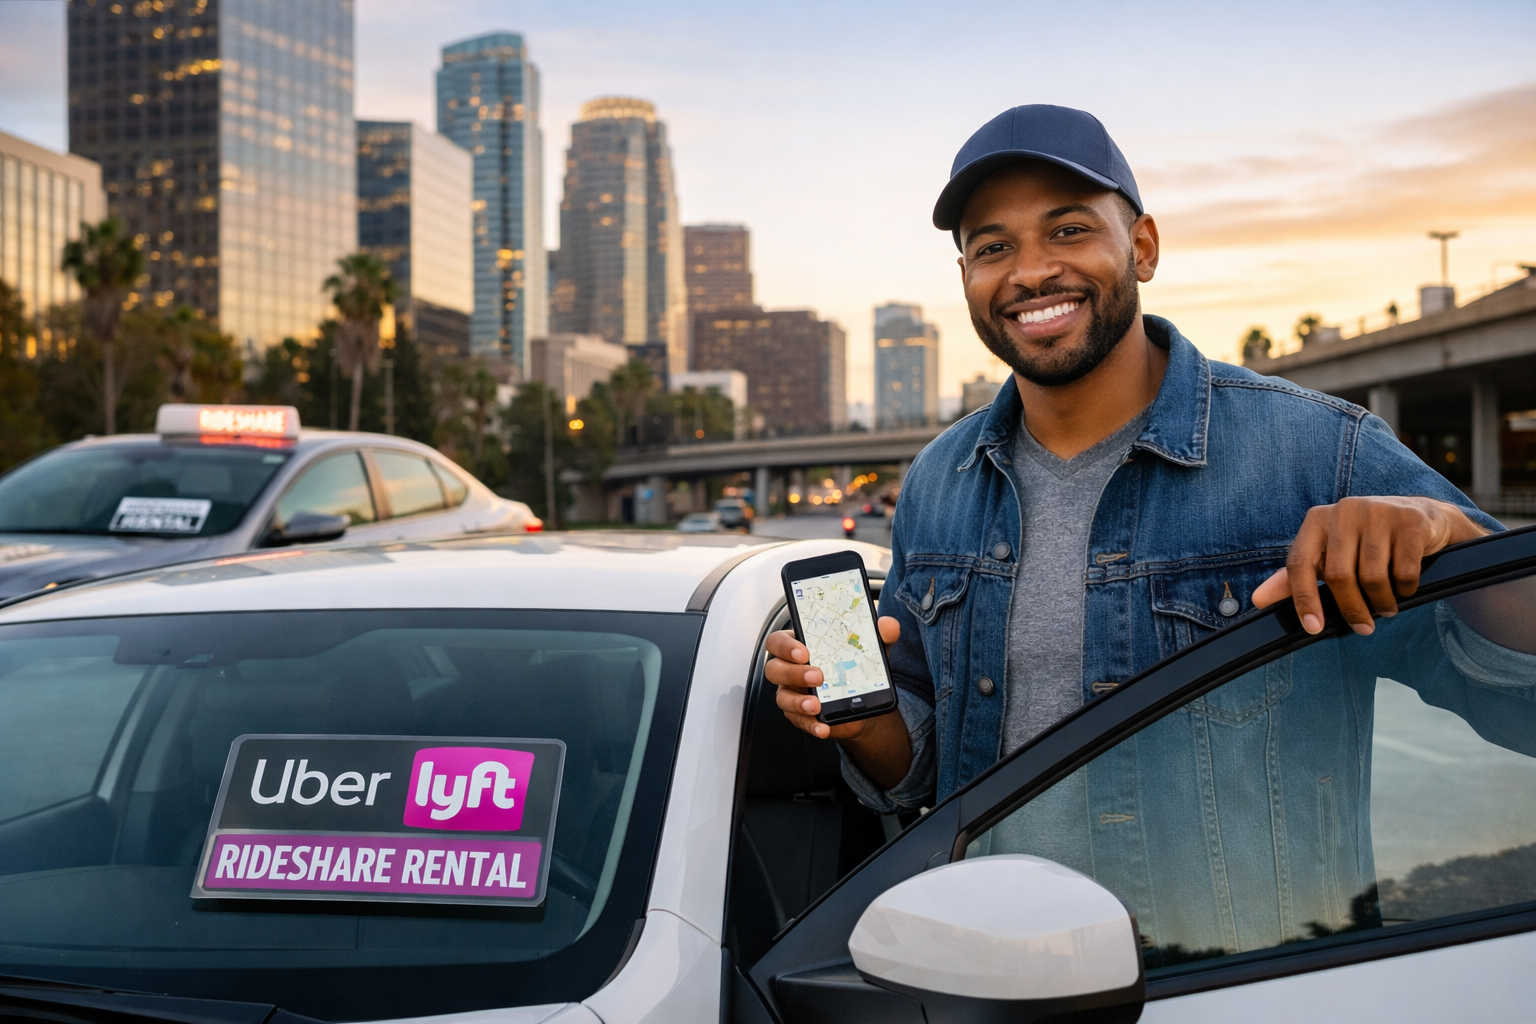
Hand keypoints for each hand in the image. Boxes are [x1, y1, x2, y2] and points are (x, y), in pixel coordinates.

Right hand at [765, 615, 901, 738]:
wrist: (863, 700)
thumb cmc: (855, 666)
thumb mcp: (869, 648)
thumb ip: (878, 635)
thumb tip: (889, 625)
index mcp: (800, 646)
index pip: (778, 641)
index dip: (785, 646)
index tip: (803, 652)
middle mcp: (790, 669)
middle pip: (775, 669)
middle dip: (793, 673)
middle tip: (817, 677)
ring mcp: (792, 693)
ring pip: (782, 697)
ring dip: (798, 702)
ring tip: (816, 705)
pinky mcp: (800, 715)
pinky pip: (798, 721)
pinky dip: (810, 725)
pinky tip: (822, 727)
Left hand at [1252, 496, 1487, 635]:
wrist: (1419, 517)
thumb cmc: (1364, 541)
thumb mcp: (1327, 554)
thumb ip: (1294, 577)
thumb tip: (1258, 600)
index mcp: (1317, 520)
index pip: (1298, 564)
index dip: (1303, 599)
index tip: (1313, 628)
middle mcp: (1343, 511)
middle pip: (1338, 576)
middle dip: (1351, 609)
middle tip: (1364, 627)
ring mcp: (1378, 513)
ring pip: (1372, 577)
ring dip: (1380, 603)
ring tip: (1386, 608)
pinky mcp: (1409, 522)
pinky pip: (1403, 572)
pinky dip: (1404, 589)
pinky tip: (1404, 589)